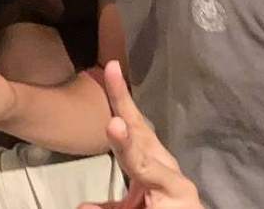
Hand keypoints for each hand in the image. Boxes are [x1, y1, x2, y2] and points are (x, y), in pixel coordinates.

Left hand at [79, 61, 202, 208]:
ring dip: (129, 143)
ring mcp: (175, 182)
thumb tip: (83, 207)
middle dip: (123, 103)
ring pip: (145, 160)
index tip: (110, 69)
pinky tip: (131, 157)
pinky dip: (143, 171)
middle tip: (111, 70)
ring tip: (114, 125)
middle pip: (140, 132)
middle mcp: (165, 167)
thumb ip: (110, 207)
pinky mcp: (181, 197)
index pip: (132, 127)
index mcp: (150, 163)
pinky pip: (156, 182)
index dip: (120, 98)